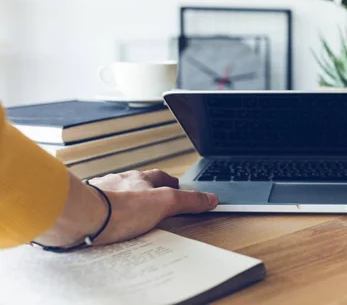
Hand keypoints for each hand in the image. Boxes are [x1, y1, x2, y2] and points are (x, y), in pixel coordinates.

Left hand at [35, 169, 217, 247]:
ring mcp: (101, 192)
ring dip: (124, 202)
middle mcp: (120, 181)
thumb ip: (188, 200)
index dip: (172, 183)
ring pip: (117, 193)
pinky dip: (106, 213)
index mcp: (141, 178)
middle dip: (147, 191)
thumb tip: (210, 198)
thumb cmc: (120, 209)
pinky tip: (107, 224)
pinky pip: (100, 207)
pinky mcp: (86, 207)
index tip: (178, 187)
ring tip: (130, 216)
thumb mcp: (164, 203)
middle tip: (155, 202)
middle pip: (138, 183)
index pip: (161, 176)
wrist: (81, 216)